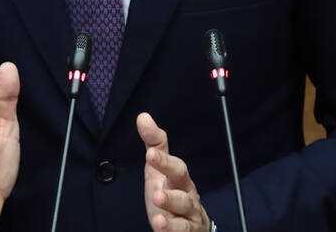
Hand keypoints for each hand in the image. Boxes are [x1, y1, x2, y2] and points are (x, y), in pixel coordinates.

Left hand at [138, 112, 210, 231]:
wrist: (192, 224)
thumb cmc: (172, 190)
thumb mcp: (158, 169)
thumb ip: (153, 144)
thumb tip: (142, 116)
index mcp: (180, 178)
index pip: (176, 167)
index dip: (164, 162)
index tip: (150, 155)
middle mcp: (187, 196)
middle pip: (183, 195)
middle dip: (171, 195)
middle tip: (156, 193)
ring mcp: (188, 217)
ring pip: (183, 217)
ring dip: (171, 218)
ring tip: (157, 217)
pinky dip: (171, 231)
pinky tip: (160, 229)